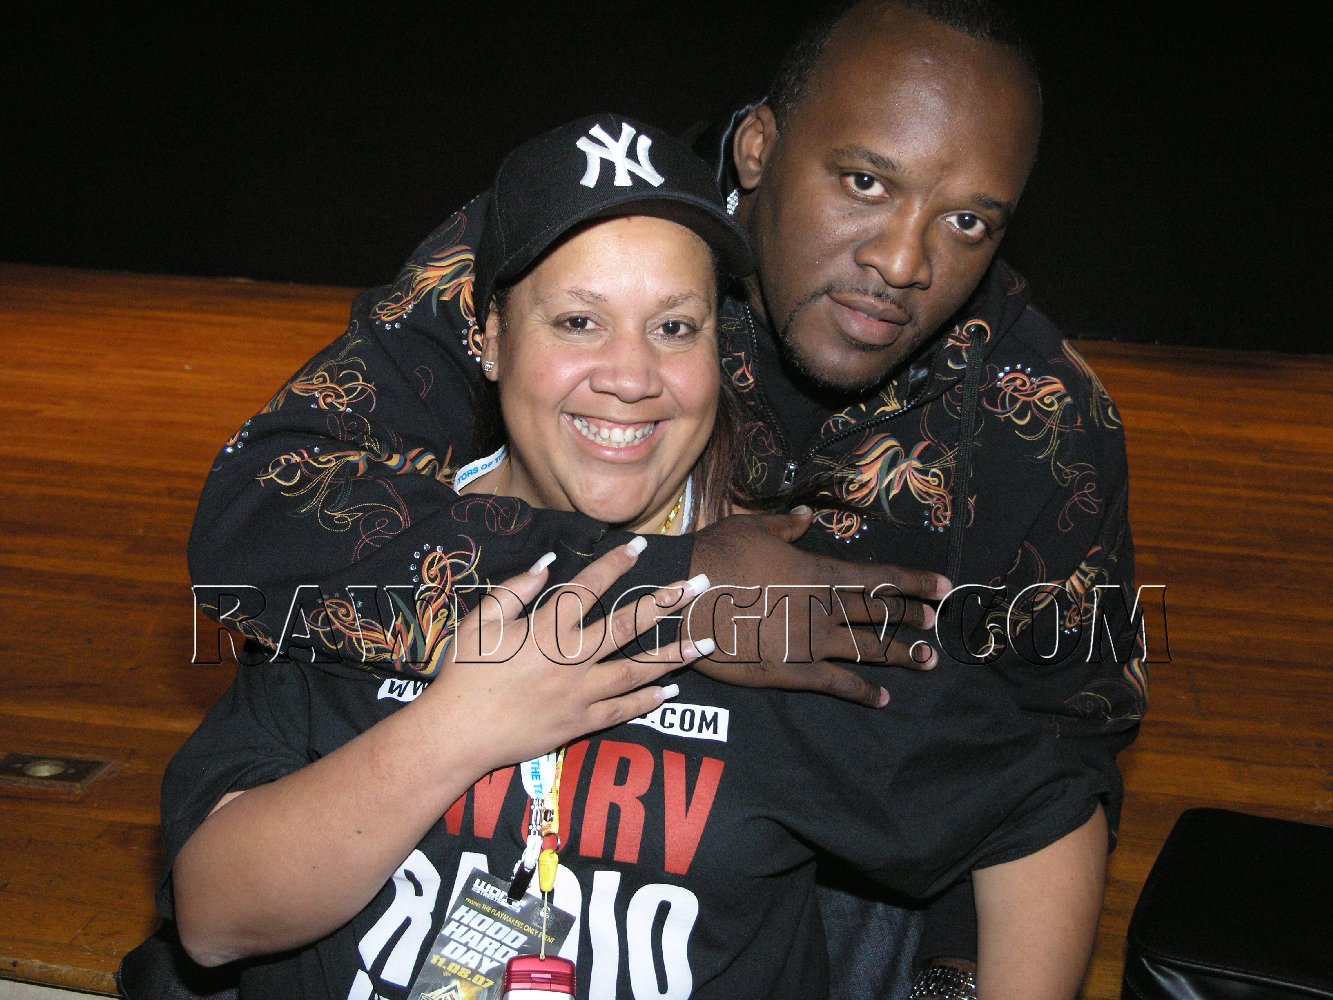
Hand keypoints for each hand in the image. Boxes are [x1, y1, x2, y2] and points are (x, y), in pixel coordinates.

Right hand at [429, 539, 710, 771]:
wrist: (457, 734)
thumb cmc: (464, 672)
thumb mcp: (480, 620)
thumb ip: (516, 589)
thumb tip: (550, 564)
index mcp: (546, 627)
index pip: (589, 586)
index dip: (616, 563)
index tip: (640, 545)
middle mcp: (571, 657)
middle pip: (628, 624)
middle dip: (667, 602)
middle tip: (700, 585)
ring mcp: (580, 692)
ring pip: (637, 669)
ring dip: (674, 655)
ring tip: (707, 643)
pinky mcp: (580, 722)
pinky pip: (622, 710)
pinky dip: (647, 700)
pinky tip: (672, 691)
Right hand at [685, 507, 950, 706]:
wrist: (686, 599)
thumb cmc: (717, 556)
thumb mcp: (753, 528)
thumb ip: (787, 526)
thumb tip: (807, 517)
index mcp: (819, 572)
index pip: (880, 577)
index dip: (915, 582)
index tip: (943, 586)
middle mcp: (825, 608)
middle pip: (881, 613)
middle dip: (912, 617)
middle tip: (935, 624)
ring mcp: (812, 642)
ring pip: (869, 650)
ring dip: (902, 655)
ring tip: (927, 661)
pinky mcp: (793, 672)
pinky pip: (838, 683)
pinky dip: (863, 691)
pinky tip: (882, 698)